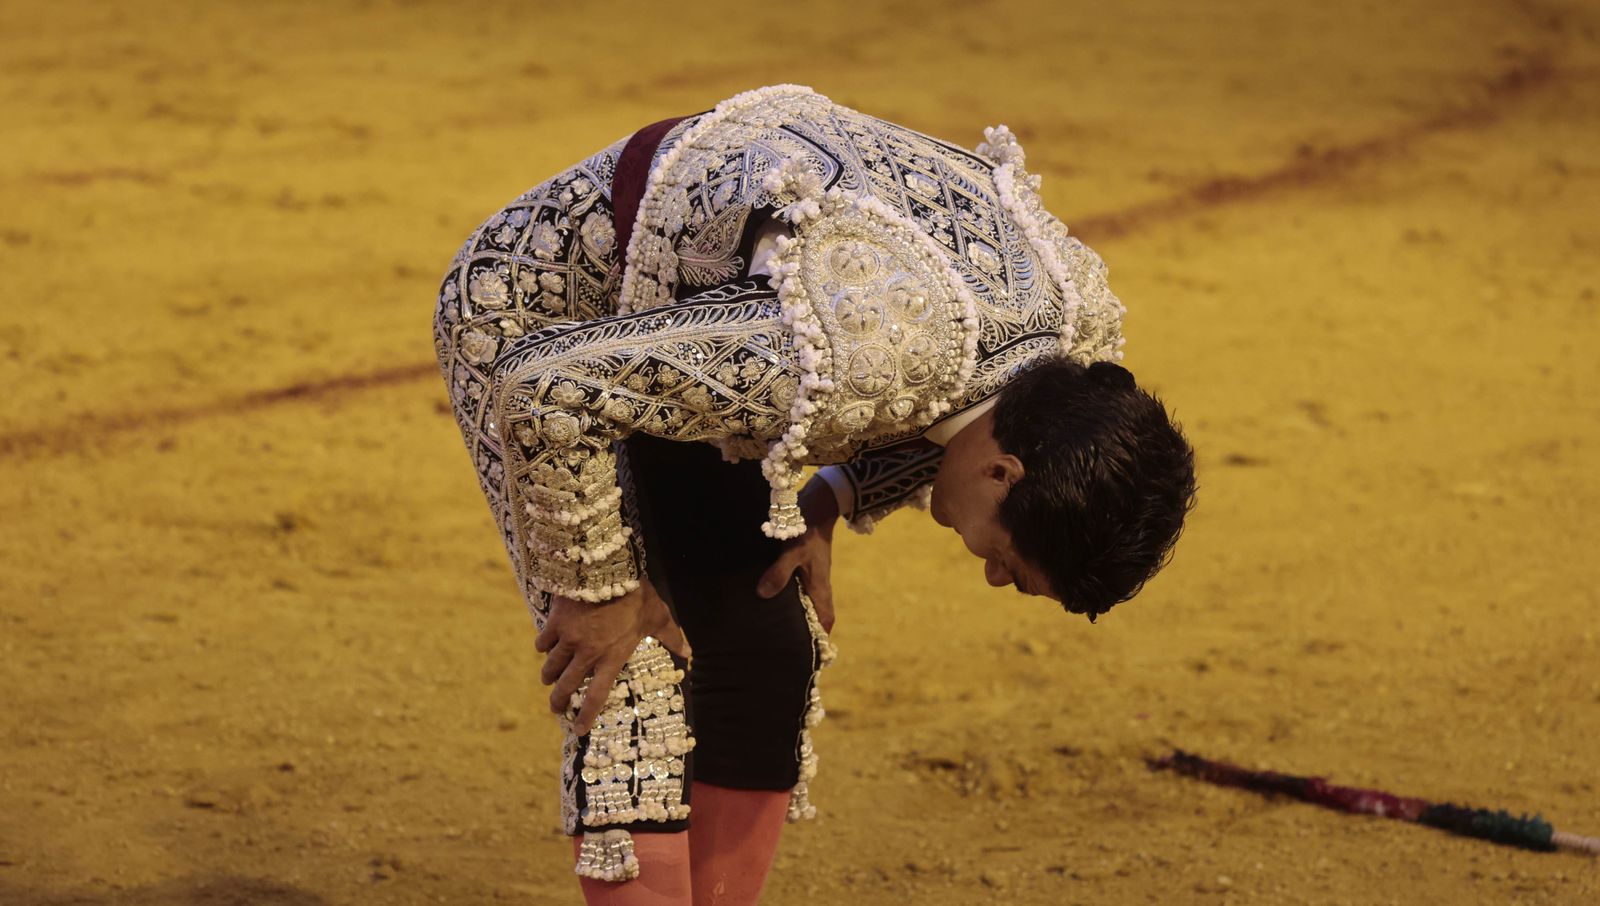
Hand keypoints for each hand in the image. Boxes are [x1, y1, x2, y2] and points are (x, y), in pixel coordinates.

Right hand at [534, 577, 689, 736]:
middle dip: (558, 701)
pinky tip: (544, 646)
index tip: (578, 729)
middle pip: (566, 686)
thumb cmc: (637, 596)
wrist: (608, 570)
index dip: (586, 715)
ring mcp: (569, 639)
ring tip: (547, 679)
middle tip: (555, 708)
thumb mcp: (658, 617)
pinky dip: (543, 645)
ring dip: (548, 675)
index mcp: (612, 658)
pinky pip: (543, 641)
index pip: (596, 696)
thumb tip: (689, 651)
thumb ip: (671, 636)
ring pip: (551, 666)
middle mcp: (587, 654)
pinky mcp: (556, 622)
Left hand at [756, 475, 838, 631]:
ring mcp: (813, 575)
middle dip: (807, 631)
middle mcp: (818, 584)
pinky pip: (800, 588)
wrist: (816, 505)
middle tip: (788, 646)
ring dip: (798, 613)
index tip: (811, 655)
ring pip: (808, 601)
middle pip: (816, 614)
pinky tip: (773, 598)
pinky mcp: (805, 565)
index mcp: (820, 587)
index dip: (821, 637)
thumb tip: (763, 595)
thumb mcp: (792, 551)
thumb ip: (779, 573)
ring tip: (777, 627)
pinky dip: (791, 597)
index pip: (826, 619)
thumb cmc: (806, 529)